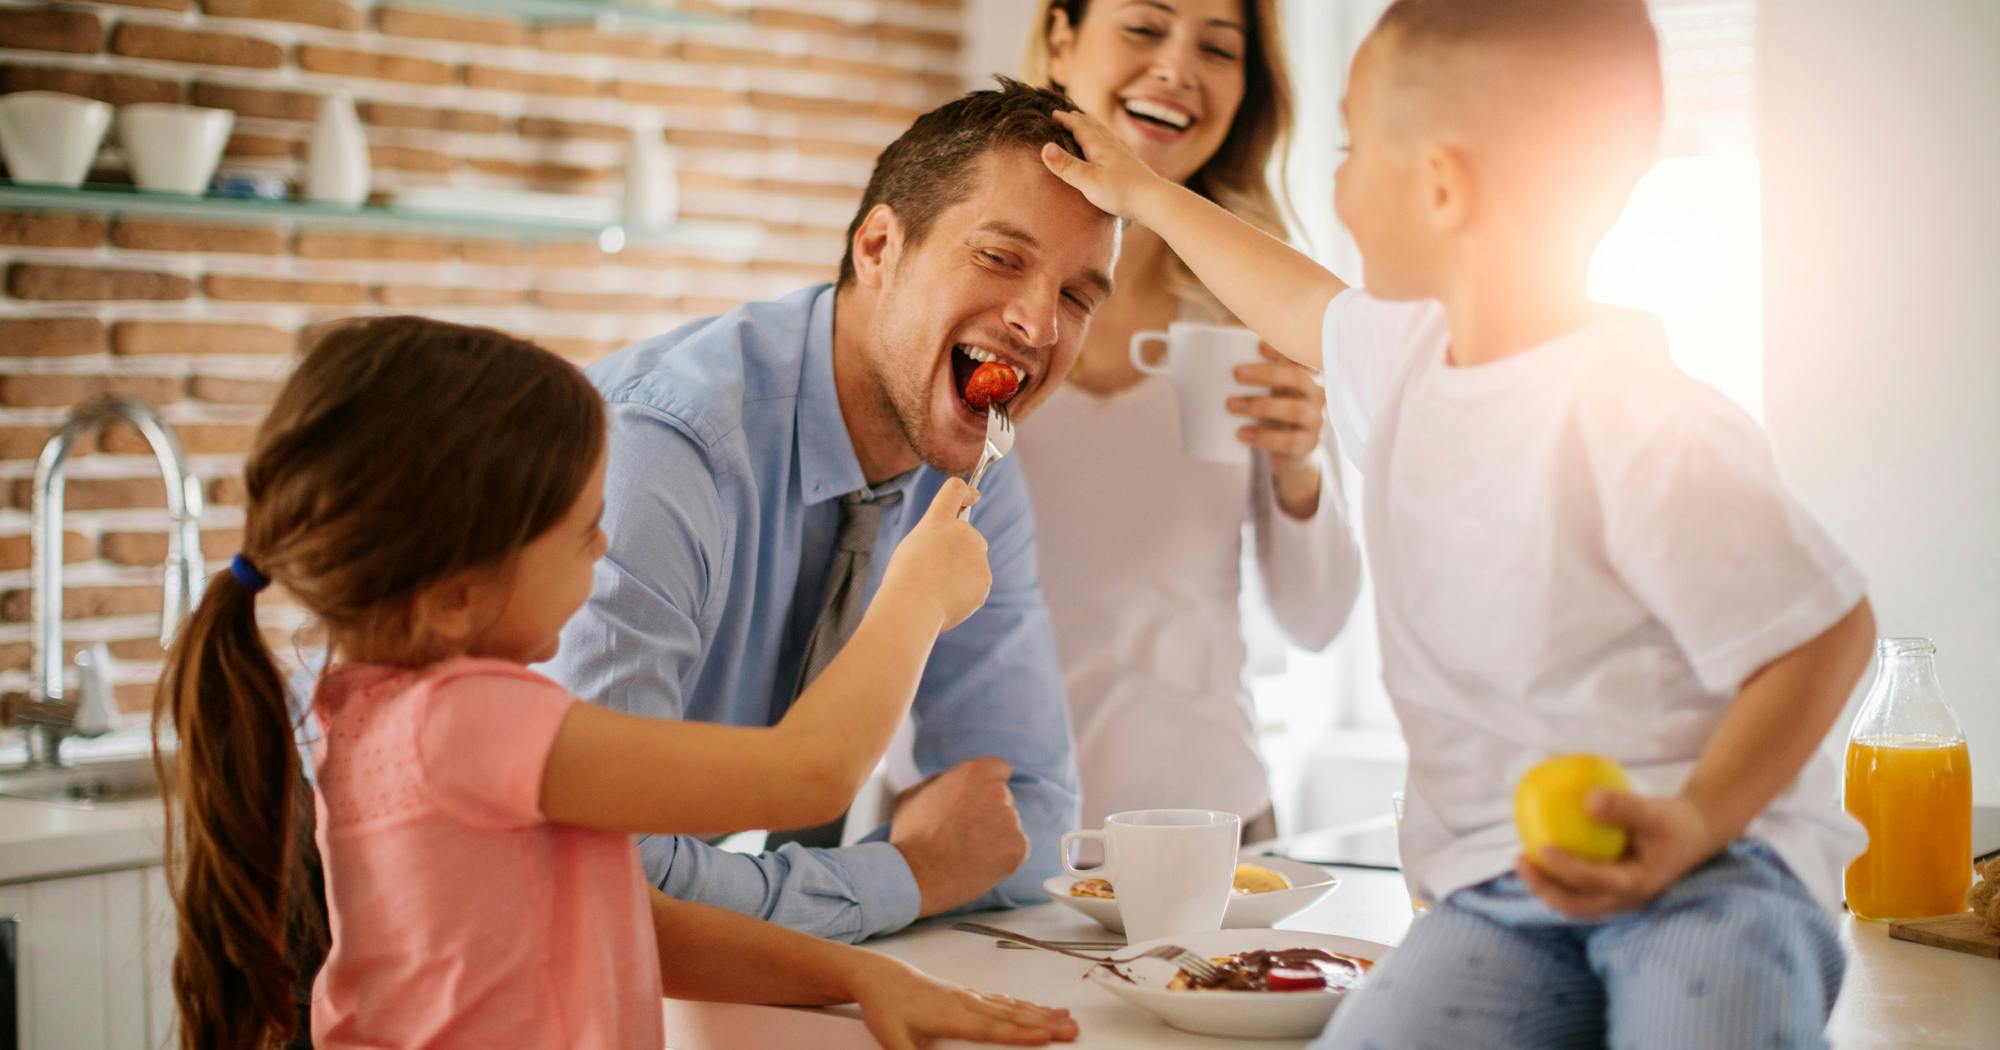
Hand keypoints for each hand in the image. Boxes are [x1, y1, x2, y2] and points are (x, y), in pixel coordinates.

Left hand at [849, 953, 1077, 1049]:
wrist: (879, 976)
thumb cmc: (886, 1006)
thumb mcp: (891, 1039)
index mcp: (951, 1016)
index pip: (993, 1028)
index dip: (1021, 1034)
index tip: (1047, 1037)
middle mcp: (966, 1003)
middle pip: (1012, 1016)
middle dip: (1044, 1024)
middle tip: (1072, 1029)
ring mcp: (969, 996)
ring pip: (1012, 1006)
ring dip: (1041, 1013)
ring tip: (1066, 1018)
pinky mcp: (968, 994)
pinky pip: (1003, 1000)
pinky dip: (1024, 1004)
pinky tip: (1038, 1008)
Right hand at [880, 479, 988, 630]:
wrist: (914, 606)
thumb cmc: (904, 579)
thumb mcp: (914, 547)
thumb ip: (937, 542)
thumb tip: (955, 556)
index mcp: (939, 520)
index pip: (955, 490)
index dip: (966, 492)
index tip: (974, 497)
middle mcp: (963, 532)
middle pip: (968, 536)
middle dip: (959, 550)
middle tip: (937, 570)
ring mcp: (977, 555)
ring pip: (973, 562)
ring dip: (961, 573)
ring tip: (937, 588)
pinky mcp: (985, 578)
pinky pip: (976, 584)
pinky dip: (965, 593)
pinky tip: (948, 599)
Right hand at [891, 756, 1028, 916]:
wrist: (916, 876)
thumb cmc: (909, 836)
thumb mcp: (913, 794)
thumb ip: (939, 782)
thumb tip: (949, 782)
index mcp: (974, 772)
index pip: (999, 769)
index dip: (988, 785)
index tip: (979, 800)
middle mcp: (998, 792)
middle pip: (1004, 799)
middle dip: (990, 812)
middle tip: (967, 834)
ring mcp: (1011, 820)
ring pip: (1010, 825)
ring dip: (996, 836)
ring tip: (969, 853)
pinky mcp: (1018, 847)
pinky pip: (1016, 849)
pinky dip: (1004, 858)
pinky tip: (980, 865)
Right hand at [1040, 108, 1169, 219]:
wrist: (1154, 200)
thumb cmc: (1120, 192)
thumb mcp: (1088, 181)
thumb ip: (1066, 166)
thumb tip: (1045, 148)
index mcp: (1099, 145)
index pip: (1078, 126)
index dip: (1065, 120)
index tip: (1052, 114)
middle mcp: (1111, 144)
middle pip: (1092, 125)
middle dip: (1078, 119)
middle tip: (1066, 114)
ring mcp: (1122, 152)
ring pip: (1104, 133)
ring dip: (1092, 126)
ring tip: (1086, 124)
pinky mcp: (1130, 163)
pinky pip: (1114, 143)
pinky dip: (1105, 137)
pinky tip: (1110, 144)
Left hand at [1228, 344, 1326, 515]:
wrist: (1290, 453)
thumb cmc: (1271, 413)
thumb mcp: (1266, 391)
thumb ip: (1246, 374)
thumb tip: (1194, 359)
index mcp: (1305, 374)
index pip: (1301, 356)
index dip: (1284, 349)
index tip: (1258, 345)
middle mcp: (1317, 393)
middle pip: (1299, 379)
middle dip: (1267, 374)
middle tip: (1236, 374)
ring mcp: (1315, 419)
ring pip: (1295, 409)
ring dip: (1261, 405)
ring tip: (1230, 405)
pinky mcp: (1309, 444)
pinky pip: (1291, 441)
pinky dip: (1265, 437)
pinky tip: (1242, 433)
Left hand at [1516, 789, 1727, 918]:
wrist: (1695, 834)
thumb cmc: (1673, 821)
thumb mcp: (1655, 811)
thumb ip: (1625, 807)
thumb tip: (1588, 800)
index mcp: (1635, 885)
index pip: (1592, 882)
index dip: (1563, 869)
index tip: (1541, 847)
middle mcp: (1623, 899)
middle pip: (1574, 905)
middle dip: (1543, 888)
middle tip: (1519, 859)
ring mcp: (1616, 898)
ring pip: (1573, 901)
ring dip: (1545, 885)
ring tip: (1522, 858)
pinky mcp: (1610, 889)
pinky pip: (1577, 887)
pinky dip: (1556, 875)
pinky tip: (1540, 849)